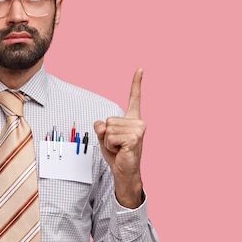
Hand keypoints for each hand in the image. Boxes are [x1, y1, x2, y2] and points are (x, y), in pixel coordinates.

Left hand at [94, 68, 145, 207]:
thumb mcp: (105, 136)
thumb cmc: (117, 154)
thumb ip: (102, 126)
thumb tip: (102, 124)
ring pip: (108, 129)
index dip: (136, 83)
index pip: (134, 98)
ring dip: (108, 141)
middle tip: (117, 145)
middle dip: (107, 135)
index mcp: (132, 119)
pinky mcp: (134, 138)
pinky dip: (110, 146)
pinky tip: (120, 151)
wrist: (124, 172)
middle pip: (108, 120)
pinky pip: (110, 137)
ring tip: (119, 149)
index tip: (140, 69)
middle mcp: (138, 122)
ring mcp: (137, 130)